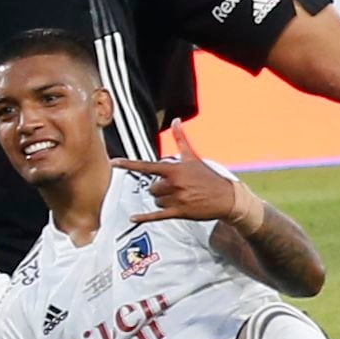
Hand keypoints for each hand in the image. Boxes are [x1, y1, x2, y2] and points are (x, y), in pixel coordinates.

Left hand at [112, 121, 243, 223]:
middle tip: (175, 189)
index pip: (146, 166)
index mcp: (174, 170)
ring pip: (156, 201)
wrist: (226, 197)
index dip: (128, 164)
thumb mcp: (192, 157)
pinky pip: (157, 215)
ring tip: (180, 198)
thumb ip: (180, 138)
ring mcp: (177, 199)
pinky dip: (144, 217)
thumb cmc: (207, 176)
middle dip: (160, 190)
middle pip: (152, 189)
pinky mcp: (180, 212)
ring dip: (163, 201)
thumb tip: (175, 120)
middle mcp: (173, 184)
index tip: (113, 163)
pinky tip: (132, 218)